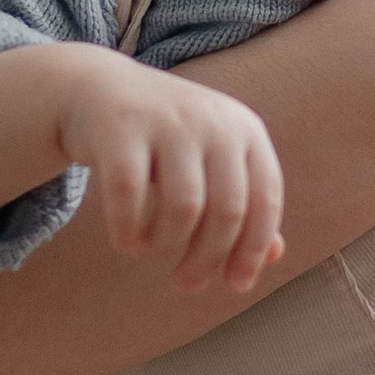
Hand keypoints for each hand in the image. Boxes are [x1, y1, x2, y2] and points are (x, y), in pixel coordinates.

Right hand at [59, 59, 284, 293]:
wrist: (98, 89)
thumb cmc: (165, 139)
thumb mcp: (211, 162)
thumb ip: (244, 204)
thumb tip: (276, 255)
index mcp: (245, 129)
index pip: (266, 198)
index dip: (255, 248)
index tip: (237, 285)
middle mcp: (213, 120)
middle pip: (228, 210)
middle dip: (208, 258)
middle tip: (187, 284)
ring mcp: (167, 120)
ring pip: (183, 207)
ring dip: (165, 244)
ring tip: (149, 249)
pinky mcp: (121, 126)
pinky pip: (130, 196)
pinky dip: (129, 231)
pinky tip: (126, 240)